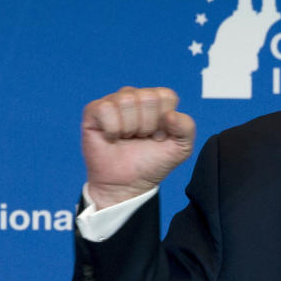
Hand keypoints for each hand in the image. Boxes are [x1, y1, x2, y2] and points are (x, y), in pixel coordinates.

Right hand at [81, 87, 195, 208]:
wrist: (127, 184)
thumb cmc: (152, 163)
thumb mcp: (181, 148)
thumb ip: (187, 128)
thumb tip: (170, 115)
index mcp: (158, 101)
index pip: (166, 96)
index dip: (165, 121)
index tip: (159, 137)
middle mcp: (136, 97)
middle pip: (147, 97)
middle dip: (147, 125)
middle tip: (141, 138)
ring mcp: (114, 102)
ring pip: (127, 100)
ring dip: (130, 128)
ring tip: (127, 138)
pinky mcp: (93, 111)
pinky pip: (106, 109)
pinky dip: (112, 129)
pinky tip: (112, 137)